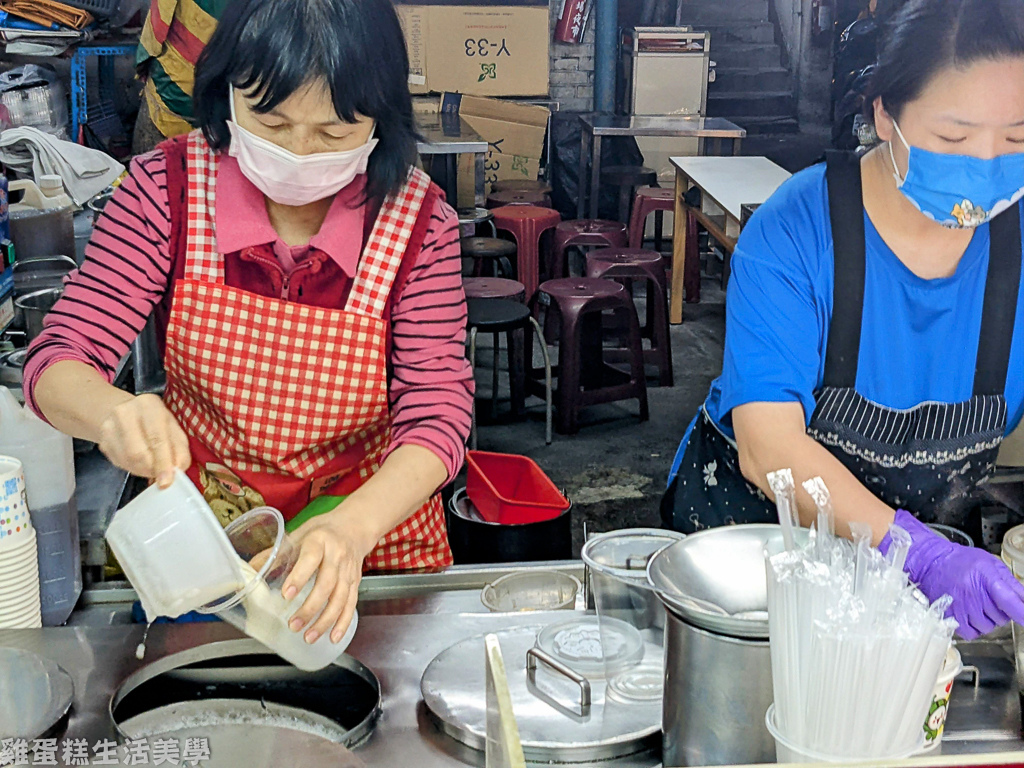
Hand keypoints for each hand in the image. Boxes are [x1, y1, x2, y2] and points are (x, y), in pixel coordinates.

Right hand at [97, 394, 190, 487]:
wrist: (124, 413)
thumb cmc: (154, 421)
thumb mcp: (173, 427)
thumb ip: (180, 447)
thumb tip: (179, 467)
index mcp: (148, 405)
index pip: (156, 437)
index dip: (163, 461)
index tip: (167, 481)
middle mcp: (125, 413)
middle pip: (138, 452)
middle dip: (153, 469)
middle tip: (163, 477)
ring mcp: (109, 427)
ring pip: (127, 460)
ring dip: (144, 471)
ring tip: (153, 468)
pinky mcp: (103, 442)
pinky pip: (119, 463)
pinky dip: (134, 469)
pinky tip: (140, 463)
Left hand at [282, 511, 371, 644]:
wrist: (354, 527)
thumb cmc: (322, 531)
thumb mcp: (299, 534)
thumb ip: (276, 554)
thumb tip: (250, 571)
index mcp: (319, 540)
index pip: (310, 559)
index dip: (300, 577)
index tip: (287, 595)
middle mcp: (337, 555)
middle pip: (326, 585)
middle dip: (310, 608)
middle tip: (293, 624)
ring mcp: (348, 570)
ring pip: (340, 598)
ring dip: (325, 620)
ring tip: (309, 636)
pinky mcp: (356, 582)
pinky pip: (351, 604)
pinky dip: (343, 622)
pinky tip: (333, 637)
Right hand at [881, 510, 1023, 638]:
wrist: (931, 562)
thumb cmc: (961, 561)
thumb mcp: (991, 564)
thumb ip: (1012, 584)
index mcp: (985, 577)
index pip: (1009, 600)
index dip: (1022, 613)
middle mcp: (972, 593)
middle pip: (1001, 618)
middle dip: (1000, 611)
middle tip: (989, 598)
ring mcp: (959, 606)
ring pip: (987, 627)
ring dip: (987, 620)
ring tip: (977, 604)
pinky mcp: (949, 615)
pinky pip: (971, 633)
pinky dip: (974, 628)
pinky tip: (970, 615)